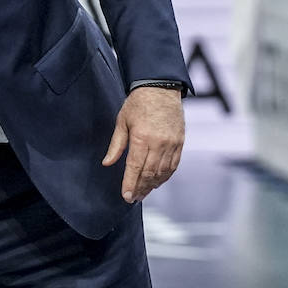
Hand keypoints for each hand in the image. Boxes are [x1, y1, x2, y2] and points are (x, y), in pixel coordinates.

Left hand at [102, 87, 183, 203]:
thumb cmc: (138, 104)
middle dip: (141, 188)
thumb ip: (116, 145)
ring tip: (144, 193)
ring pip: (163, 171)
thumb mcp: (121, 122)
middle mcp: (159, 143)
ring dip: (153, 185)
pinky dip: (166, 176)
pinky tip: (158, 182)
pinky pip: (174, 165)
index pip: (135, 167)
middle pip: (150, 173)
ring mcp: (172, 144)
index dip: (130, 183)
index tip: (126, 196)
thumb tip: (107, 163)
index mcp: (142, 138)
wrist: (161, 89)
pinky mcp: (180, 142)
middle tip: (133, 198)